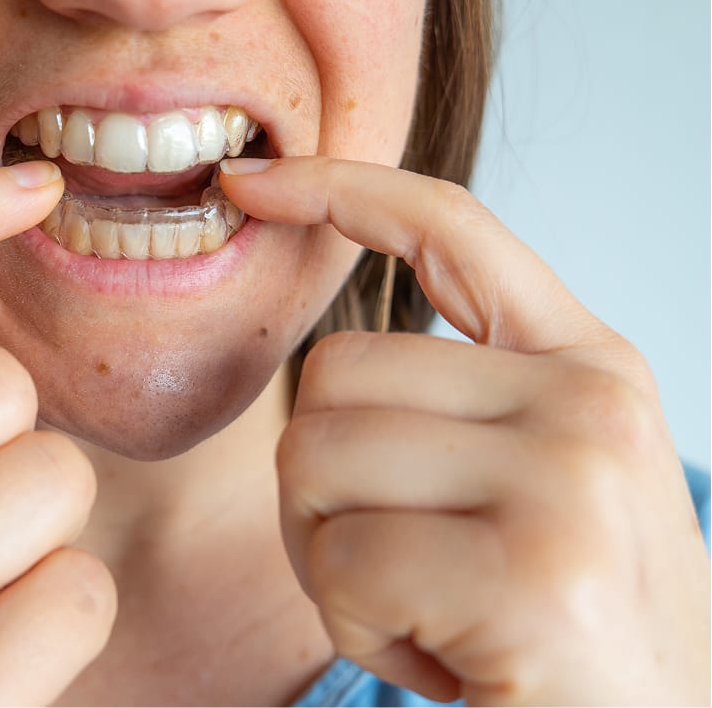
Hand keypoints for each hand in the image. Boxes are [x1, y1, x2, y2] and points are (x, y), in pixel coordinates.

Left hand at [222, 157, 710, 704]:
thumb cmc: (566, 627)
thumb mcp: (540, 487)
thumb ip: (458, 406)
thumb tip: (328, 363)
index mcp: (587, 367)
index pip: (447, 227)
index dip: (338, 189)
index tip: (250, 180)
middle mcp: (587, 402)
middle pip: (329, 375)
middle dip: (322, 485)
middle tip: (402, 567)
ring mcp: (567, 480)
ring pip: (313, 461)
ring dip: (332, 557)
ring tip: (426, 609)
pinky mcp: (533, 574)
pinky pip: (341, 561)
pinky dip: (358, 623)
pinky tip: (442, 656)